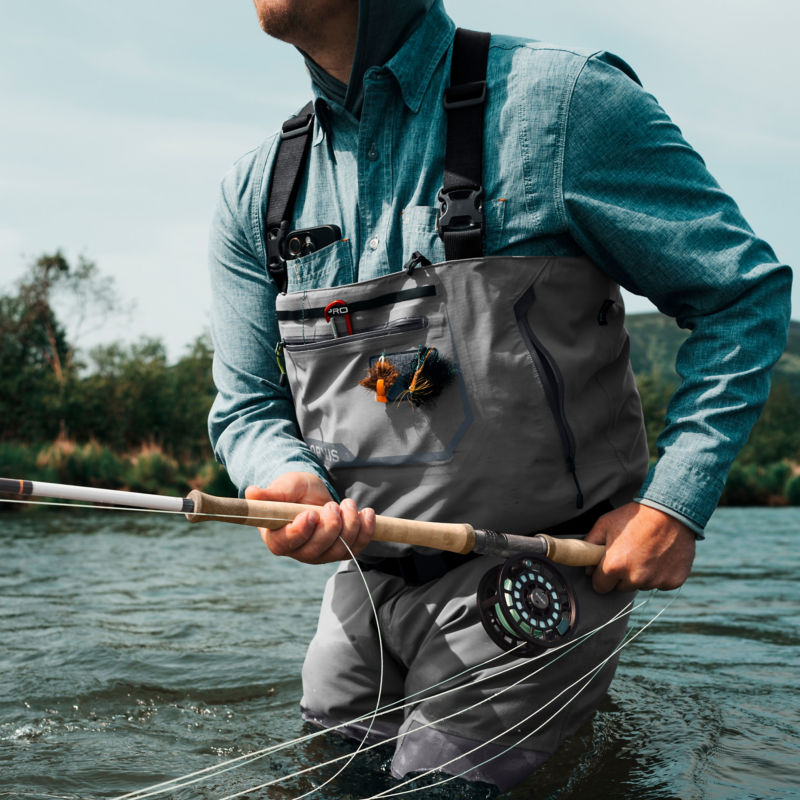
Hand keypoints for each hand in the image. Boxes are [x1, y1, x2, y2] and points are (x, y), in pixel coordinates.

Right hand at [244, 472, 374, 563]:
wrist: (311, 492)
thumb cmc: (292, 490)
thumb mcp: (282, 487)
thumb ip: (270, 493)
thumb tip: (250, 493)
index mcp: (277, 537)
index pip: (287, 543)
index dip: (300, 531)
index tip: (310, 513)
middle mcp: (298, 551)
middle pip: (316, 550)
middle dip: (330, 527)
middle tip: (332, 504)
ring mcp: (321, 553)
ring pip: (339, 550)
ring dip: (349, 526)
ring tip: (348, 503)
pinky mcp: (339, 550)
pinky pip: (356, 548)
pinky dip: (365, 531)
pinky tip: (366, 513)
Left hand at [583, 502, 695, 592]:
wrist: (671, 511)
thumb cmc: (636, 516)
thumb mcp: (605, 524)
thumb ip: (590, 546)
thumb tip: (586, 565)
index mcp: (614, 566)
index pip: (600, 586)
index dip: (601, 577)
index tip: (605, 569)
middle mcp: (635, 578)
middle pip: (621, 587)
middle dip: (621, 575)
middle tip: (628, 554)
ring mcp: (655, 581)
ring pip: (641, 585)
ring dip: (641, 574)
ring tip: (646, 551)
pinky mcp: (673, 581)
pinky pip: (661, 584)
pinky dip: (659, 574)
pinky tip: (660, 556)